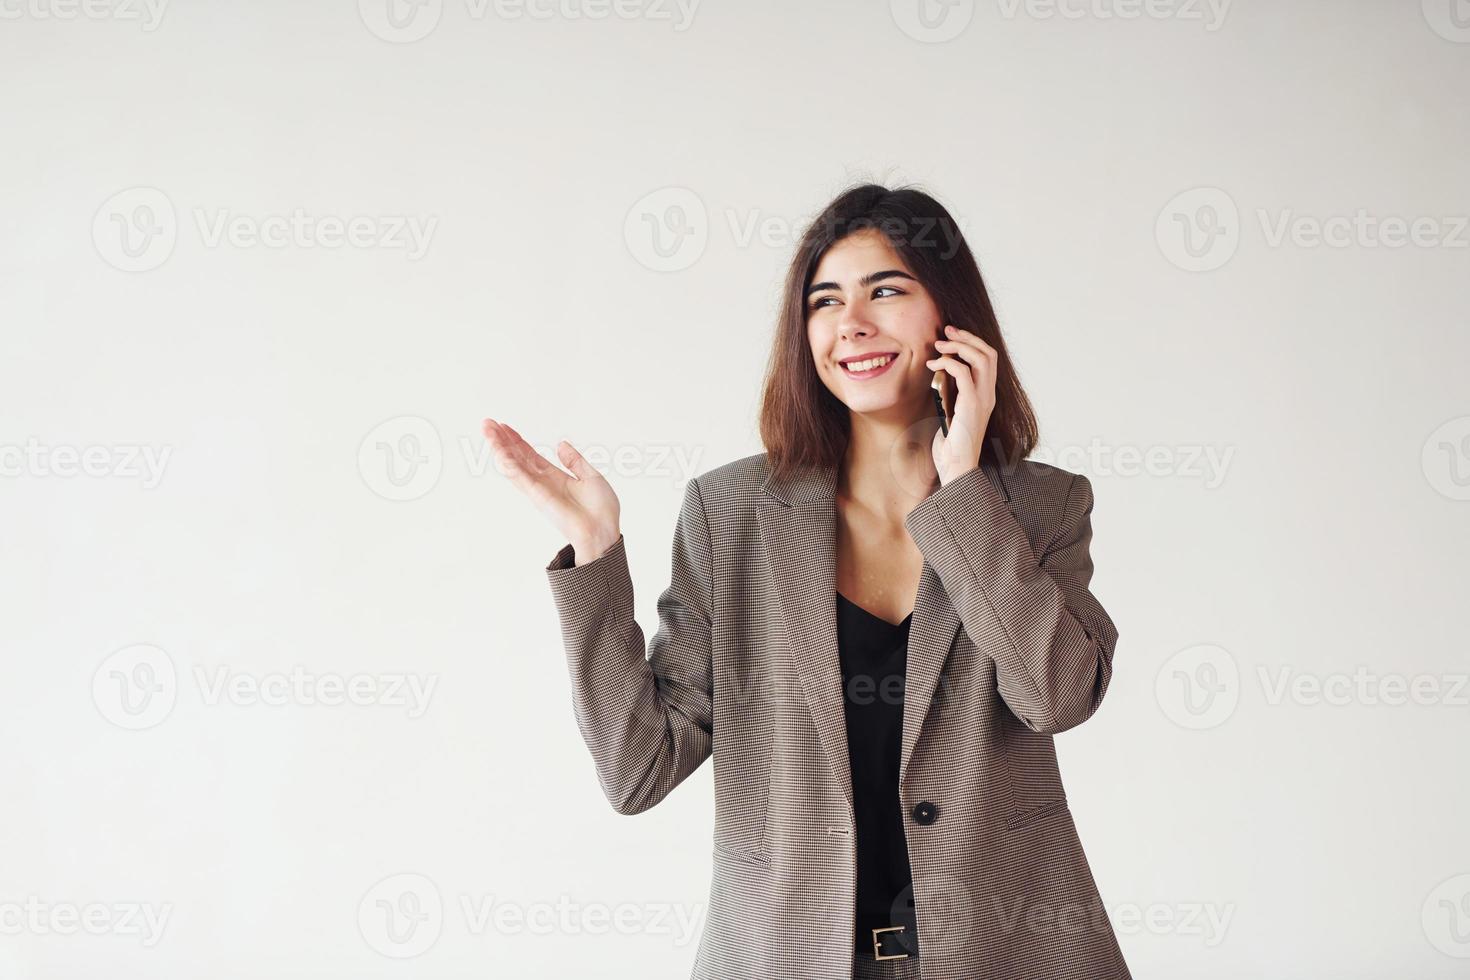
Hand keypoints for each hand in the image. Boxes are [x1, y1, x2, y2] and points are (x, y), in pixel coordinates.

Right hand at [481, 418, 621, 563]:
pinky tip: (500, 452)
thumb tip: (561, 444)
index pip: (530, 455)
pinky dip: (510, 465)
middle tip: (487, 424)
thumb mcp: (591, 476)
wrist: (603, 531)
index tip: (504, 427)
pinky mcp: (538, 497)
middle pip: (517, 458)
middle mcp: (542, 483)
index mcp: (555, 477)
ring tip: (487, 431)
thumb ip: (574, 461)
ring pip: (513, 465)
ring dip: (499, 448)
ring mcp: (538, 490)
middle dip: (502, 441)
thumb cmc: (601, 510)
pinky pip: (521, 478)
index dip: (517, 441)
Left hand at [924, 324, 997, 485]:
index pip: (988, 359)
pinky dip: (948, 363)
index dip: (972, 342)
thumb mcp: (950, 413)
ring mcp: (983, 399)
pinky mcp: (972, 405)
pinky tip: (932, 366)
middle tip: (946, 331)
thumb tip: (938, 375)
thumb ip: (949, 394)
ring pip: (981, 358)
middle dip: (967, 337)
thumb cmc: (950, 445)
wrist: (956, 466)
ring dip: (958, 346)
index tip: (952, 335)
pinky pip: (965, 373)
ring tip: (938, 346)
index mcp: (985, 395)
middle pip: (988, 353)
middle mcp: (988, 395)